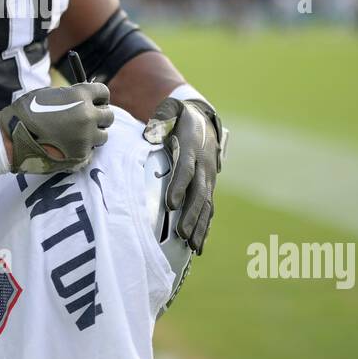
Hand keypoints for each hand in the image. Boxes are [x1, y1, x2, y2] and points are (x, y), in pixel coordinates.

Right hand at [0, 82, 113, 173]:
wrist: (12, 137)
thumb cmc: (26, 112)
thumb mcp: (49, 94)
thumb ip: (70, 96)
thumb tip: (84, 99)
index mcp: (80, 95)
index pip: (104, 92)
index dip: (99, 97)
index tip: (94, 101)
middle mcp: (88, 115)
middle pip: (108, 116)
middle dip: (99, 116)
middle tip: (87, 120)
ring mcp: (86, 137)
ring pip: (103, 136)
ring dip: (93, 134)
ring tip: (76, 135)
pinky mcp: (82, 155)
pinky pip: (91, 151)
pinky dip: (83, 149)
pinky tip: (68, 147)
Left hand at [145, 95, 225, 254]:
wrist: (205, 119)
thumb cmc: (180, 117)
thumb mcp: (170, 112)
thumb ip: (160, 121)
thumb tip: (148, 135)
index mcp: (192, 147)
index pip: (186, 169)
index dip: (179, 187)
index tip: (171, 205)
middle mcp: (203, 165)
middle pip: (199, 192)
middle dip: (191, 215)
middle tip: (182, 234)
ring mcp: (209, 177)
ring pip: (206, 204)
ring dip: (200, 226)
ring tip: (193, 246)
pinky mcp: (209, 186)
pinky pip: (208, 208)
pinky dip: (204, 227)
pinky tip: (199, 245)